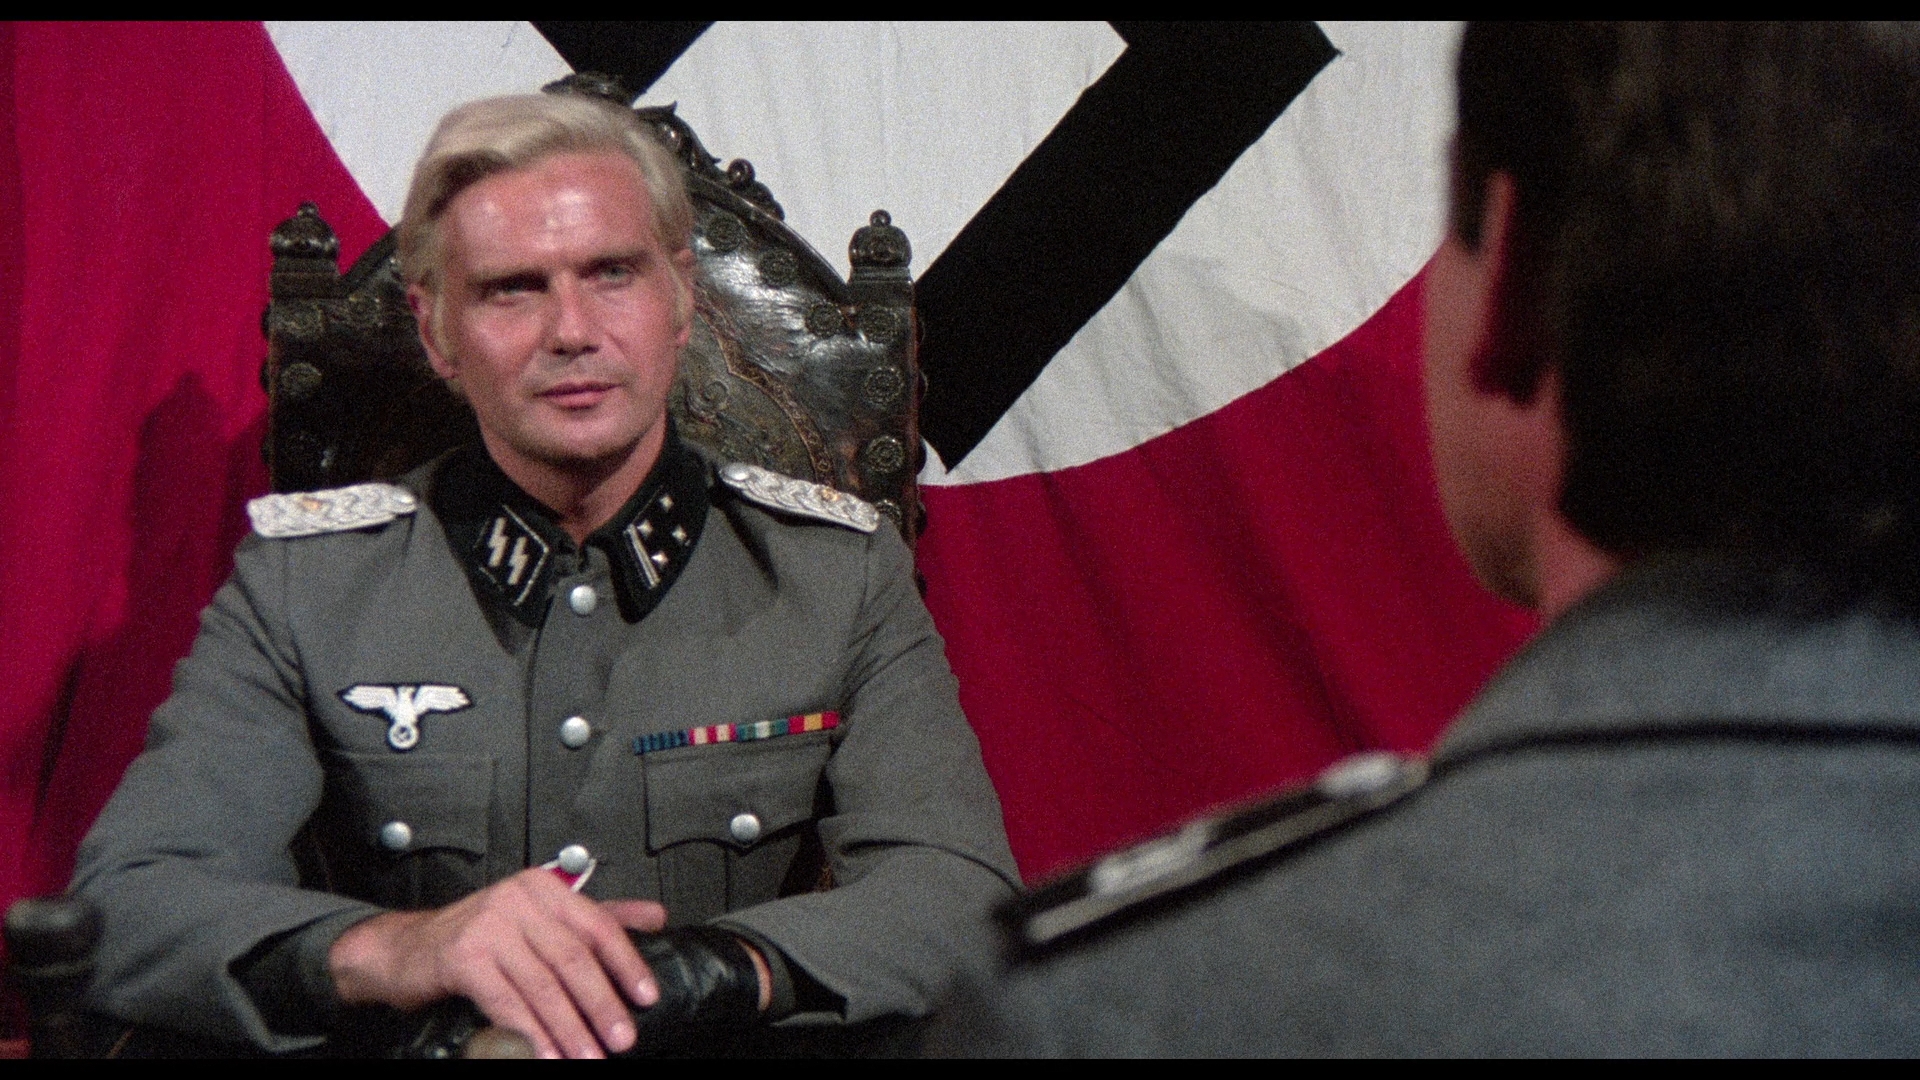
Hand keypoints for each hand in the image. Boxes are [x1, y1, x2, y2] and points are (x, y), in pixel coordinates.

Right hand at [328, 867, 666, 1057]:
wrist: (405, 950)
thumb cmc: (479, 938)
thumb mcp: (540, 919)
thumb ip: (597, 919)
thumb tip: (656, 918)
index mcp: (545, 889)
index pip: (598, 926)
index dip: (626, 964)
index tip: (646, 997)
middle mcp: (518, 900)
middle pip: (573, 958)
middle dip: (601, 1004)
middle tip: (621, 1039)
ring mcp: (489, 926)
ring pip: (543, 985)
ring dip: (569, 1029)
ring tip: (587, 1057)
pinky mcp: (463, 957)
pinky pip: (507, 1002)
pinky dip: (530, 1034)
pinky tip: (545, 1055)